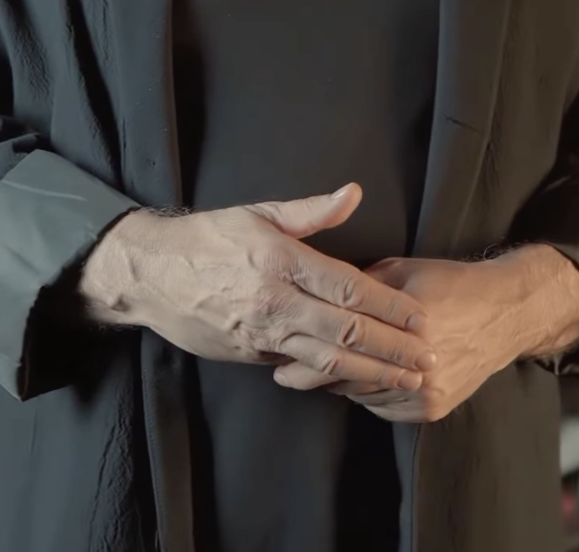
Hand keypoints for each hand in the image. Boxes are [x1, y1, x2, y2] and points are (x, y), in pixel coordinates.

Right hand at [79, 183, 435, 388]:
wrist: (152, 273)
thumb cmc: (209, 237)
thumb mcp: (258, 212)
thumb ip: (310, 210)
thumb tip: (352, 193)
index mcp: (281, 260)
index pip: (347, 288)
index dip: (388, 305)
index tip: (419, 316)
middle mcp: (275, 301)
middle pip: (345, 331)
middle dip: (391, 348)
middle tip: (426, 358)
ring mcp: (262, 333)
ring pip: (326, 361)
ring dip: (370, 372)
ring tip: (404, 380)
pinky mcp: (250, 354)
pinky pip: (298, 370)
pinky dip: (332, 379)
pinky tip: (358, 384)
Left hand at [272, 255, 525, 422]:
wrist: (503, 314)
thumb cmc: (447, 283)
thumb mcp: (399, 271)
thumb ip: (358, 287)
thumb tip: (317, 293)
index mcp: (402, 323)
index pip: (340, 346)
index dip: (306, 350)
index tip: (280, 351)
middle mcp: (413, 363)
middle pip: (346, 377)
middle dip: (313, 371)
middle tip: (283, 370)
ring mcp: (424, 390)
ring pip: (361, 395)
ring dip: (338, 384)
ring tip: (311, 374)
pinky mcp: (431, 409)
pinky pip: (381, 407)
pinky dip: (364, 395)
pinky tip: (352, 382)